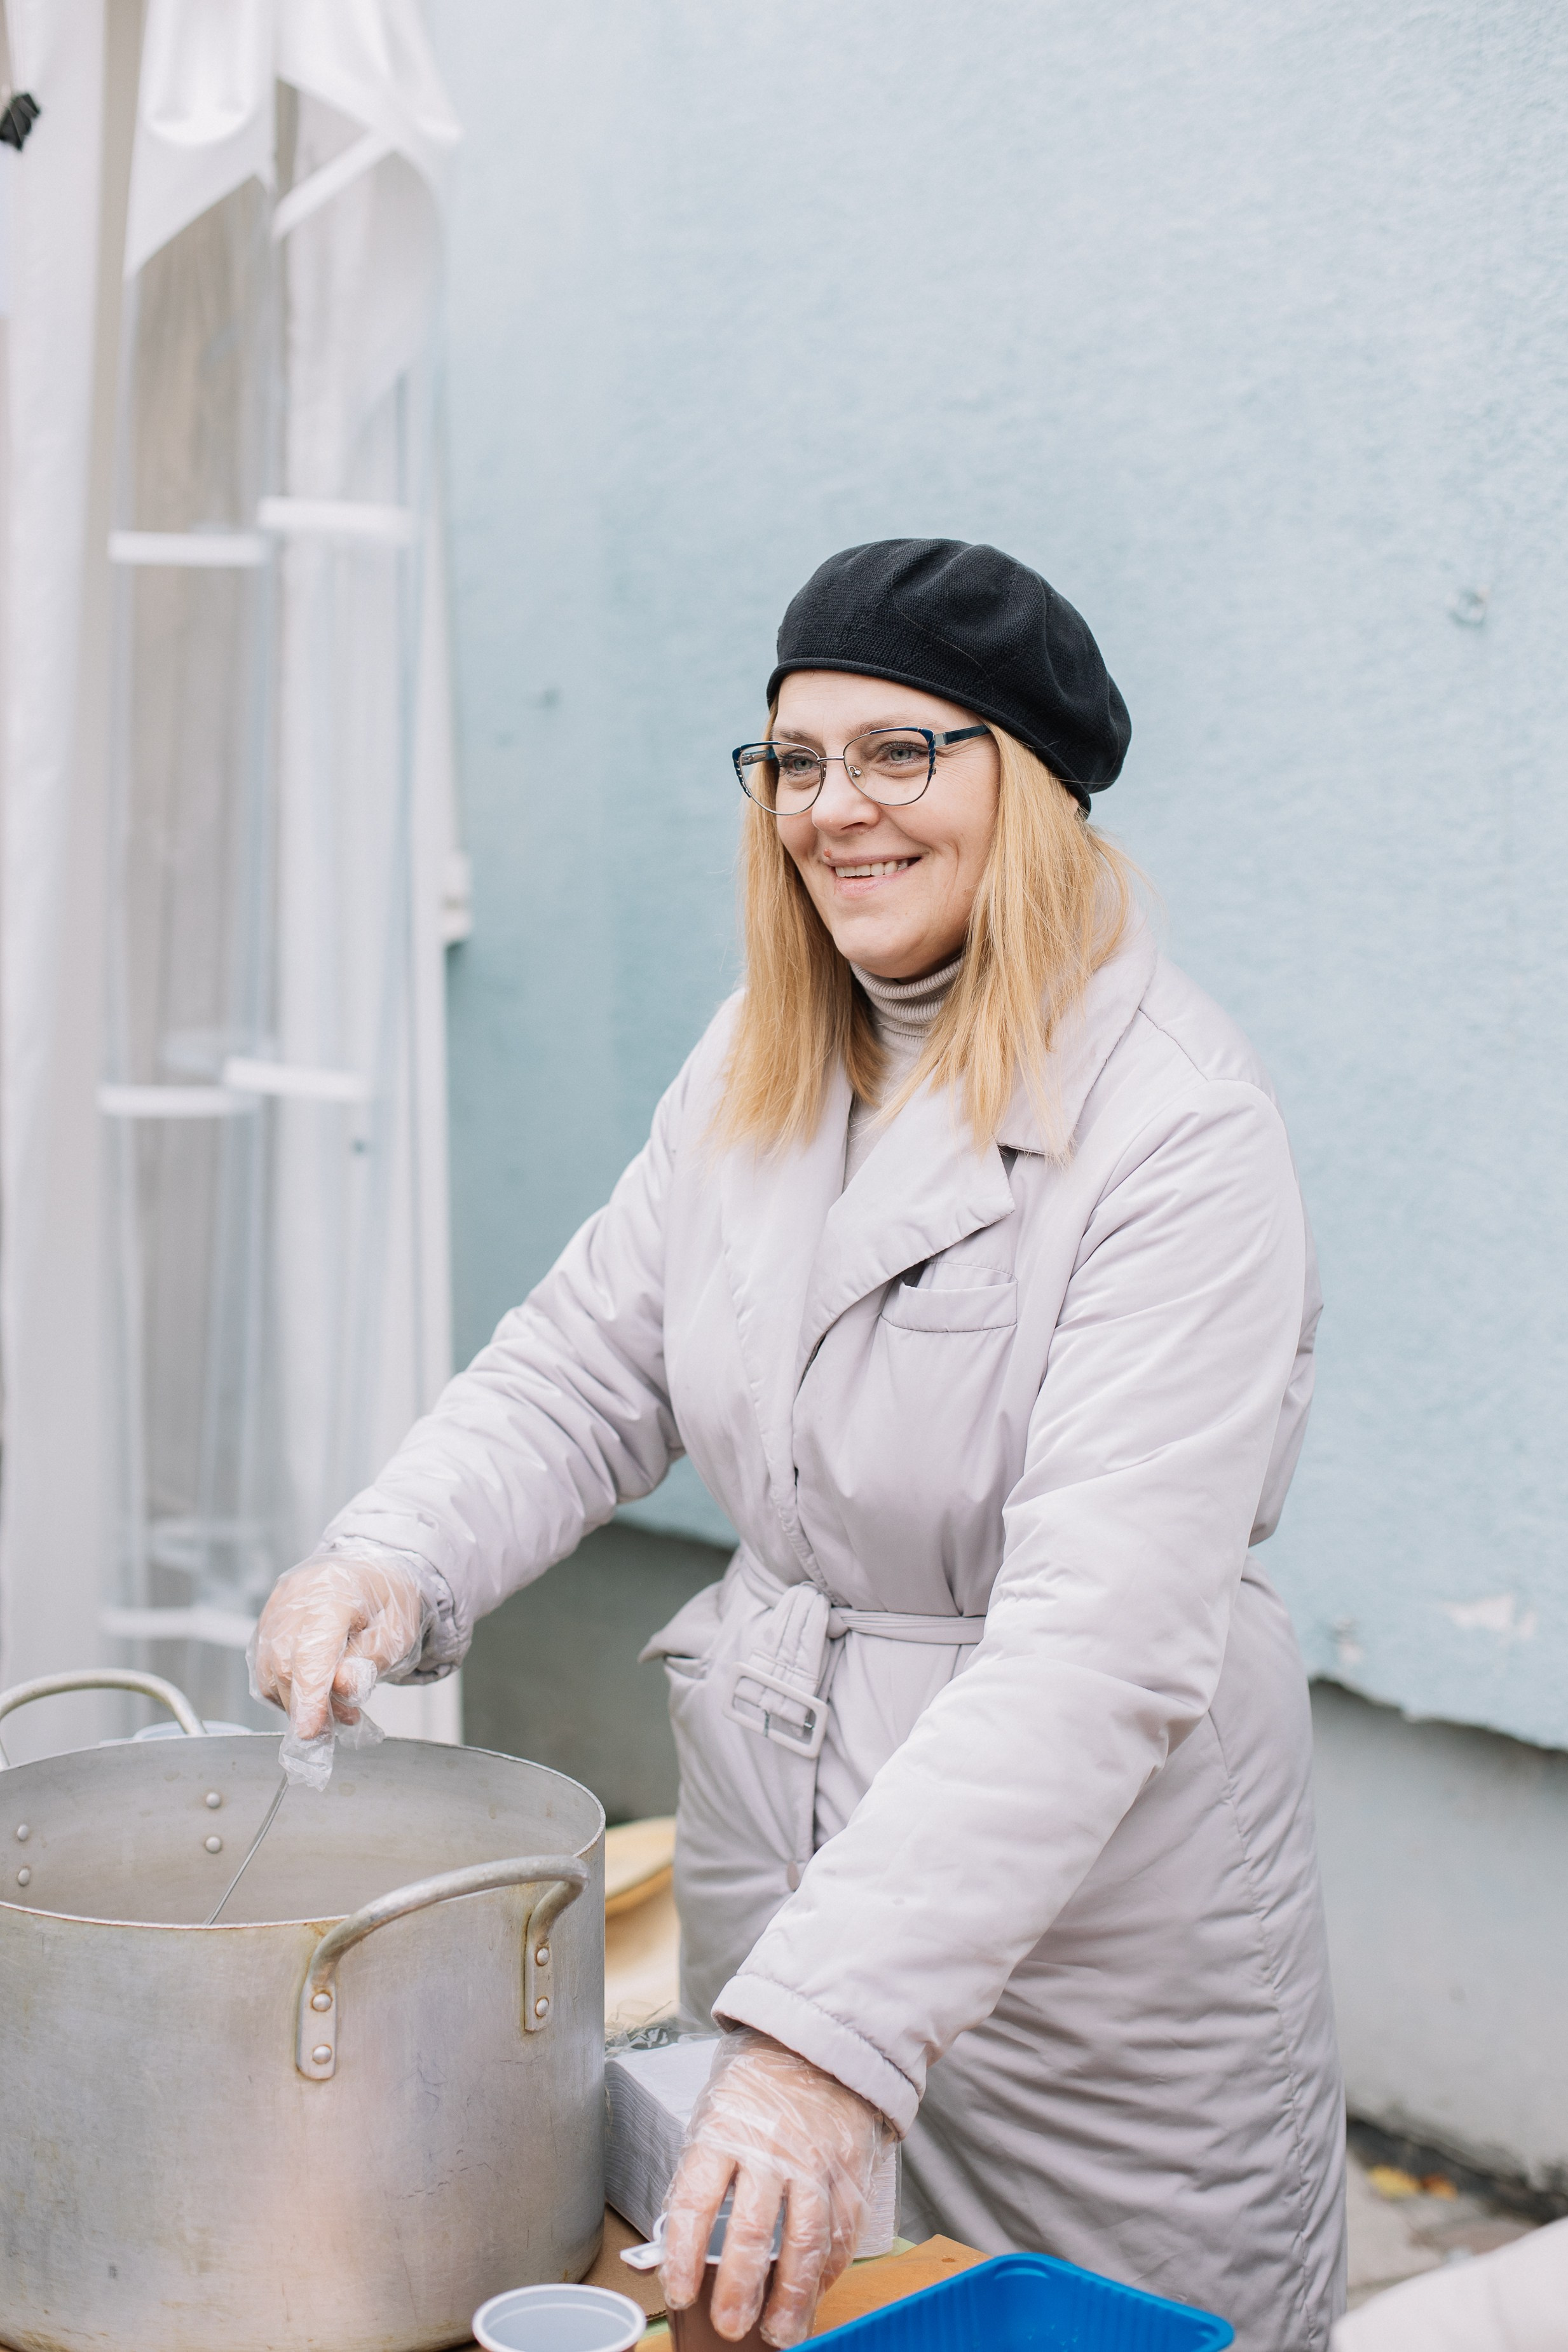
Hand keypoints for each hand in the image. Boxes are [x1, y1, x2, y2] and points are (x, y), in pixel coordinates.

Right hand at [250, 1555, 427, 1742]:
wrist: (373, 1570)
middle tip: (334, 1727)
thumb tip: (340, 1687)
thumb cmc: (388, 1599)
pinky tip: (312, 1693)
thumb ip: (371, 1658)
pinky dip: (284, 1688)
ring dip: (295, 1701)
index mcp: (335, 1590)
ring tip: (331, 1710)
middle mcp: (297, 1594)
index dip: (309, 1694)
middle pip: (284, 1663)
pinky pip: (264, 1663)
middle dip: (305, 1705)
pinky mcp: (268, 1618)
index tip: (310, 1731)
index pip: (312, 1649)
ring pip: (268, 1668)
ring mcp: (277, 1605)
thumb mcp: (398, 1630)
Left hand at [661, 2030, 888, 2347]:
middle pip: (753, 2230)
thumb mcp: (713, 2116)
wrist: (816, 2041)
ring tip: (781, 2333)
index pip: (696, 2201)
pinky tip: (815, 2294)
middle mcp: (770, 2148)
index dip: (686, 2255)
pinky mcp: (848, 2168)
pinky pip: (841, 2229)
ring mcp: (814, 2159)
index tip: (679, 2293)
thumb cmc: (754, 2086)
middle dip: (740, 2288)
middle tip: (730, 2327)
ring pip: (805, 2239)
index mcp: (723, 2130)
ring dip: (792, 2295)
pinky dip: (829, 2269)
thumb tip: (676, 2246)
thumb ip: (701, 2177)